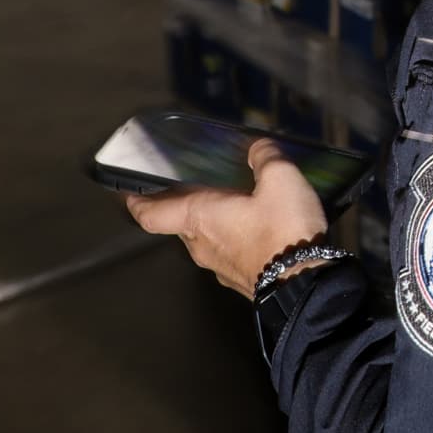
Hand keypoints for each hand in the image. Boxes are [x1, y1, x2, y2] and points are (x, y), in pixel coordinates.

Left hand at [125, 139, 330, 299]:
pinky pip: (229, 255)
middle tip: (199, 190)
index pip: (151, 214)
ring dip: (213, 226)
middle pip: (181, 225)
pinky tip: (258, 232)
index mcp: (199, 217)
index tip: (130, 195)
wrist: (303, 284)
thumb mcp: (281, 180)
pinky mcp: (241, 280)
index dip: (138, 203)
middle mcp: (200, 245)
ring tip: (234, 208)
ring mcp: (219, 267)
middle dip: (186, 208)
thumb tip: (259, 147)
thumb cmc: (282, 230)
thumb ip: (266, 158)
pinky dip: (235, 241)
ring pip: (205, 241)